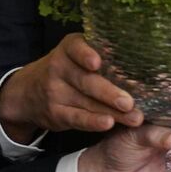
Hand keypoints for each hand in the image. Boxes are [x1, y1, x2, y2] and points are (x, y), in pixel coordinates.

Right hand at [0, 33, 142, 141]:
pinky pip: (76, 118)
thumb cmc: (66, 69)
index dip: (85, 54)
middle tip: (130, 102)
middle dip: (109, 92)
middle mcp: (59, 67)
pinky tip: (109, 124)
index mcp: (68, 48)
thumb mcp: (75, 53)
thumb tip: (142, 59)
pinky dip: (93, 122)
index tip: (98, 63)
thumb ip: (100, 53)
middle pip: (85, 80)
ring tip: (134, 117)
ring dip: (112, 112)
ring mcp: (55, 91)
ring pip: (86, 102)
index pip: (75, 48)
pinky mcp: (56, 113)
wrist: (28, 91)